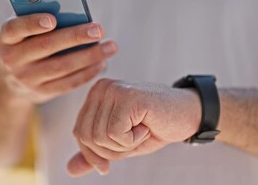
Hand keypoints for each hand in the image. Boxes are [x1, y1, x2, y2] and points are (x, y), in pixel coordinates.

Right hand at [0, 13, 117, 103]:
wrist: (11, 84)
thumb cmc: (24, 46)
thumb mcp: (21, 33)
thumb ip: (39, 21)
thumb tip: (74, 14)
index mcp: (6, 38)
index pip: (16, 28)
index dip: (33, 23)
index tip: (53, 19)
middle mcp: (12, 59)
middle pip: (46, 46)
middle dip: (75, 37)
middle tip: (98, 30)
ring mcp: (27, 78)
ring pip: (62, 66)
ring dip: (89, 56)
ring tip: (110, 46)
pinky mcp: (42, 92)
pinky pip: (68, 83)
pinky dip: (87, 73)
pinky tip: (101, 62)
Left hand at [67, 79, 200, 176]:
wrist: (188, 115)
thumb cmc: (154, 127)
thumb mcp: (120, 144)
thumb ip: (95, 154)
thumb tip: (70, 170)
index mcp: (96, 95)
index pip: (79, 132)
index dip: (95, 153)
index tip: (116, 156)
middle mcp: (101, 87)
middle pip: (86, 136)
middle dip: (110, 150)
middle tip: (134, 139)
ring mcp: (114, 90)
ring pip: (99, 137)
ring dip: (124, 145)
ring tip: (141, 130)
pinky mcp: (128, 97)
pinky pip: (114, 134)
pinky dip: (133, 140)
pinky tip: (146, 126)